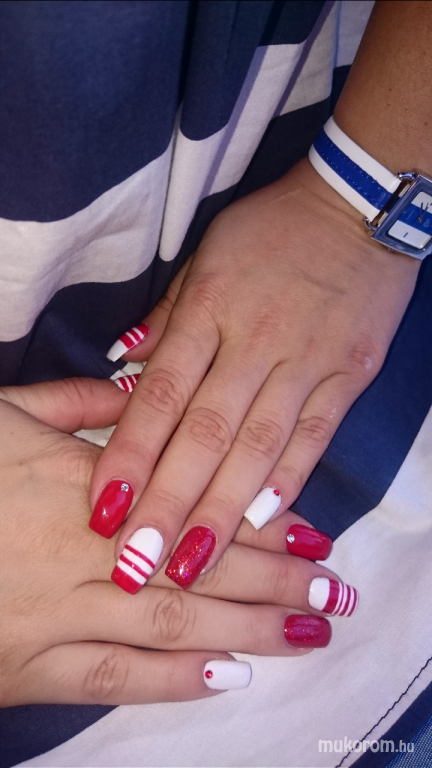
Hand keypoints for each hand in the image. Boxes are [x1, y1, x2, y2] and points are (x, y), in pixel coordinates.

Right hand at [0, 379, 344, 706]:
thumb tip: (140, 386)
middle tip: (334, 592)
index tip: (310, 532)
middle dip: (275, 582)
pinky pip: (112, 678)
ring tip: (308, 632)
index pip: (190, 505)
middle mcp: (83, 552)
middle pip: (198, 569)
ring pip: (172, 625)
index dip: (253, 522)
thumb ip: (74, 398)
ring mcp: (58, 615)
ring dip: (249, 631)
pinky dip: (173, 680)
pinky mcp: (31, 669)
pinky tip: (229, 676)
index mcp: (80, 483)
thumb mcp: (3, 410)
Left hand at [89, 158, 418, 588]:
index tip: (105, 510)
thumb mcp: (205, 257)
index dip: (131, 456)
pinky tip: (262, 526)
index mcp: (209, 307)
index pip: (161, 394)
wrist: (358, 209)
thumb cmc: (270, 232)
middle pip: (206, 433)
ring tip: (193, 564)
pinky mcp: (349, 375)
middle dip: (171, 503)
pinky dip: (288, 481)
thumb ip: (165, 319)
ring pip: (259, 446)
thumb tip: (122, 368)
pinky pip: (315, 435)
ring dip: (224, 511)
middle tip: (139, 563)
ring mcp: (307, 360)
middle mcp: (255, 340)